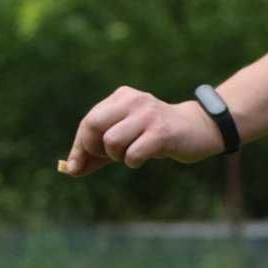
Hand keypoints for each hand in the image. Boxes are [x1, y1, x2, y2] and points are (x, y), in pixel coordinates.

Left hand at [63, 88, 223, 174]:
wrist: (198, 129)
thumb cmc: (155, 136)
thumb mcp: (124, 139)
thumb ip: (96, 154)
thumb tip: (69, 170)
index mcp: (121, 97)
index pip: (88, 122)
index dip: (79, 147)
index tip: (75, 167)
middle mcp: (132, 100)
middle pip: (92, 126)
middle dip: (93, 149)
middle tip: (110, 156)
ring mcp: (148, 115)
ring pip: (111, 141)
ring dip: (117, 156)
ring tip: (131, 154)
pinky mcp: (161, 132)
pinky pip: (133, 153)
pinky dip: (133, 161)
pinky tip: (145, 156)